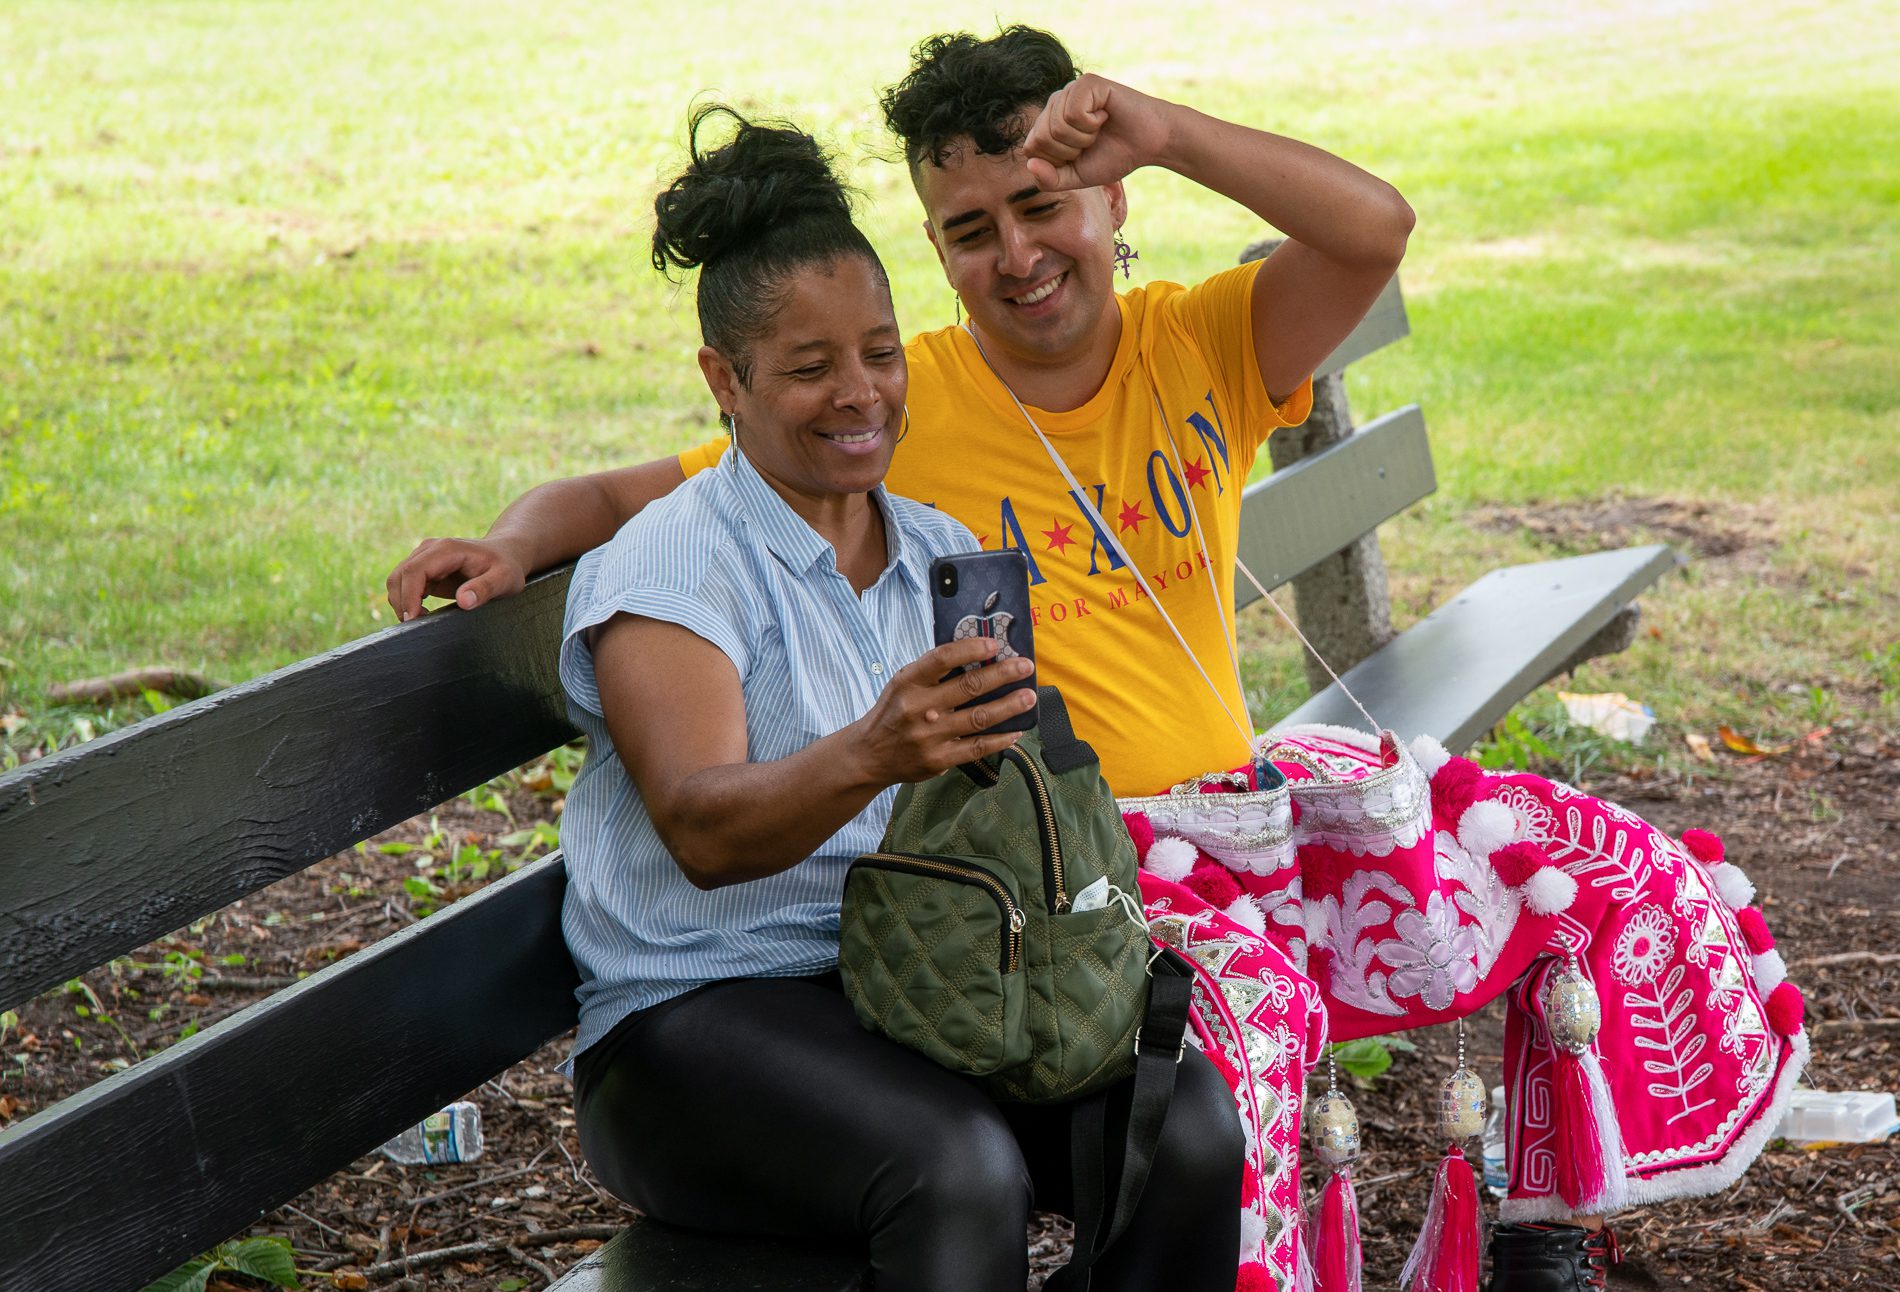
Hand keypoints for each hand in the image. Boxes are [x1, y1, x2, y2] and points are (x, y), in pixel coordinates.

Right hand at [385, 537, 528, 621]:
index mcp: (446, 550)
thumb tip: (463, 601)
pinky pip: (404, 585)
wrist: (505, 554)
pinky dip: (406, 601)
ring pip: (397, 580)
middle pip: (399, 576)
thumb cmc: (506, 567)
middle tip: (417, 626)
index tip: (414, 620)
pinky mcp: (424, 569)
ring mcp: (424, 558)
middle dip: (402, 603)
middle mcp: (429, 550)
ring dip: (402, 603)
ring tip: (423, 621)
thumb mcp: (505, 579)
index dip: (409, 596)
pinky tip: (424, 613)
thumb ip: (485, 588)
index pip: (414, 571)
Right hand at [850, 637, 1036, 782]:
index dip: (971, 649)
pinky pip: (976, 748)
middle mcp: (918, 707)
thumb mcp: (903, 683)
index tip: (995, 644)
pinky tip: (1016, 731)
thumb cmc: (893, 712)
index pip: (942, 659)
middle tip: (1025, 667)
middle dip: (1002, 674)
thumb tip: (977, 654)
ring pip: (978, 718)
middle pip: (968, 687)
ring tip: (1029, 697)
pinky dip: (999, 740)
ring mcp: (929, 735)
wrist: (869, 754)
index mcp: (908, 682)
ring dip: (1008, 706)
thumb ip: (933, 671)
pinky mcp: (938, 759)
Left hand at [1022, 74, 1174, 192]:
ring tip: (1099, 129)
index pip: (1030, 149)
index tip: (1080, 155)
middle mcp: (1055, 103)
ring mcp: (1069, 90)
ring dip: (1083, 138)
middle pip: (1040, 138)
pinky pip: (1072, 113)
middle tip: (1092, 142)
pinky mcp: (1086, 82)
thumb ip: (1050, 180)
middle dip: (1069, 151)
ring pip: (1056, 126)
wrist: (1149, 143)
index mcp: (1048, 123)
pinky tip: (1104, 115)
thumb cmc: (1114, 157)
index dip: (1056, 162)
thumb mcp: (1077, 177)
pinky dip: (1091, 124)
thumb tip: (1030, 164)